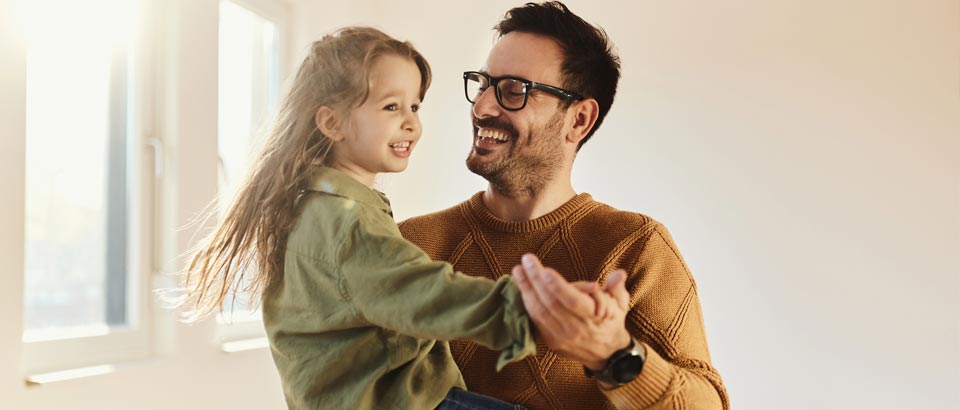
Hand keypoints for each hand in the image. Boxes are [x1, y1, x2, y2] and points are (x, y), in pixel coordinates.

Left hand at [512, 254, 632, 370]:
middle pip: (551, 303)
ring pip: (540, 312)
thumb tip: (619, 274)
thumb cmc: (611, 321)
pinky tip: (521, 287)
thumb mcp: (620, 304)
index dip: (557, 286)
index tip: (544, 270)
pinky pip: (536, 320)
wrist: (606, 354)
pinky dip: (527, 303)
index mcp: (594, 318)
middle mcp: (576, 329)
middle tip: (526, 260)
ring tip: (518, 271)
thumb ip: (617, 288)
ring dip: (526, 290)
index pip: (572, 301)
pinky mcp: (551, 341)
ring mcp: (561, 337)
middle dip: (536, 280)